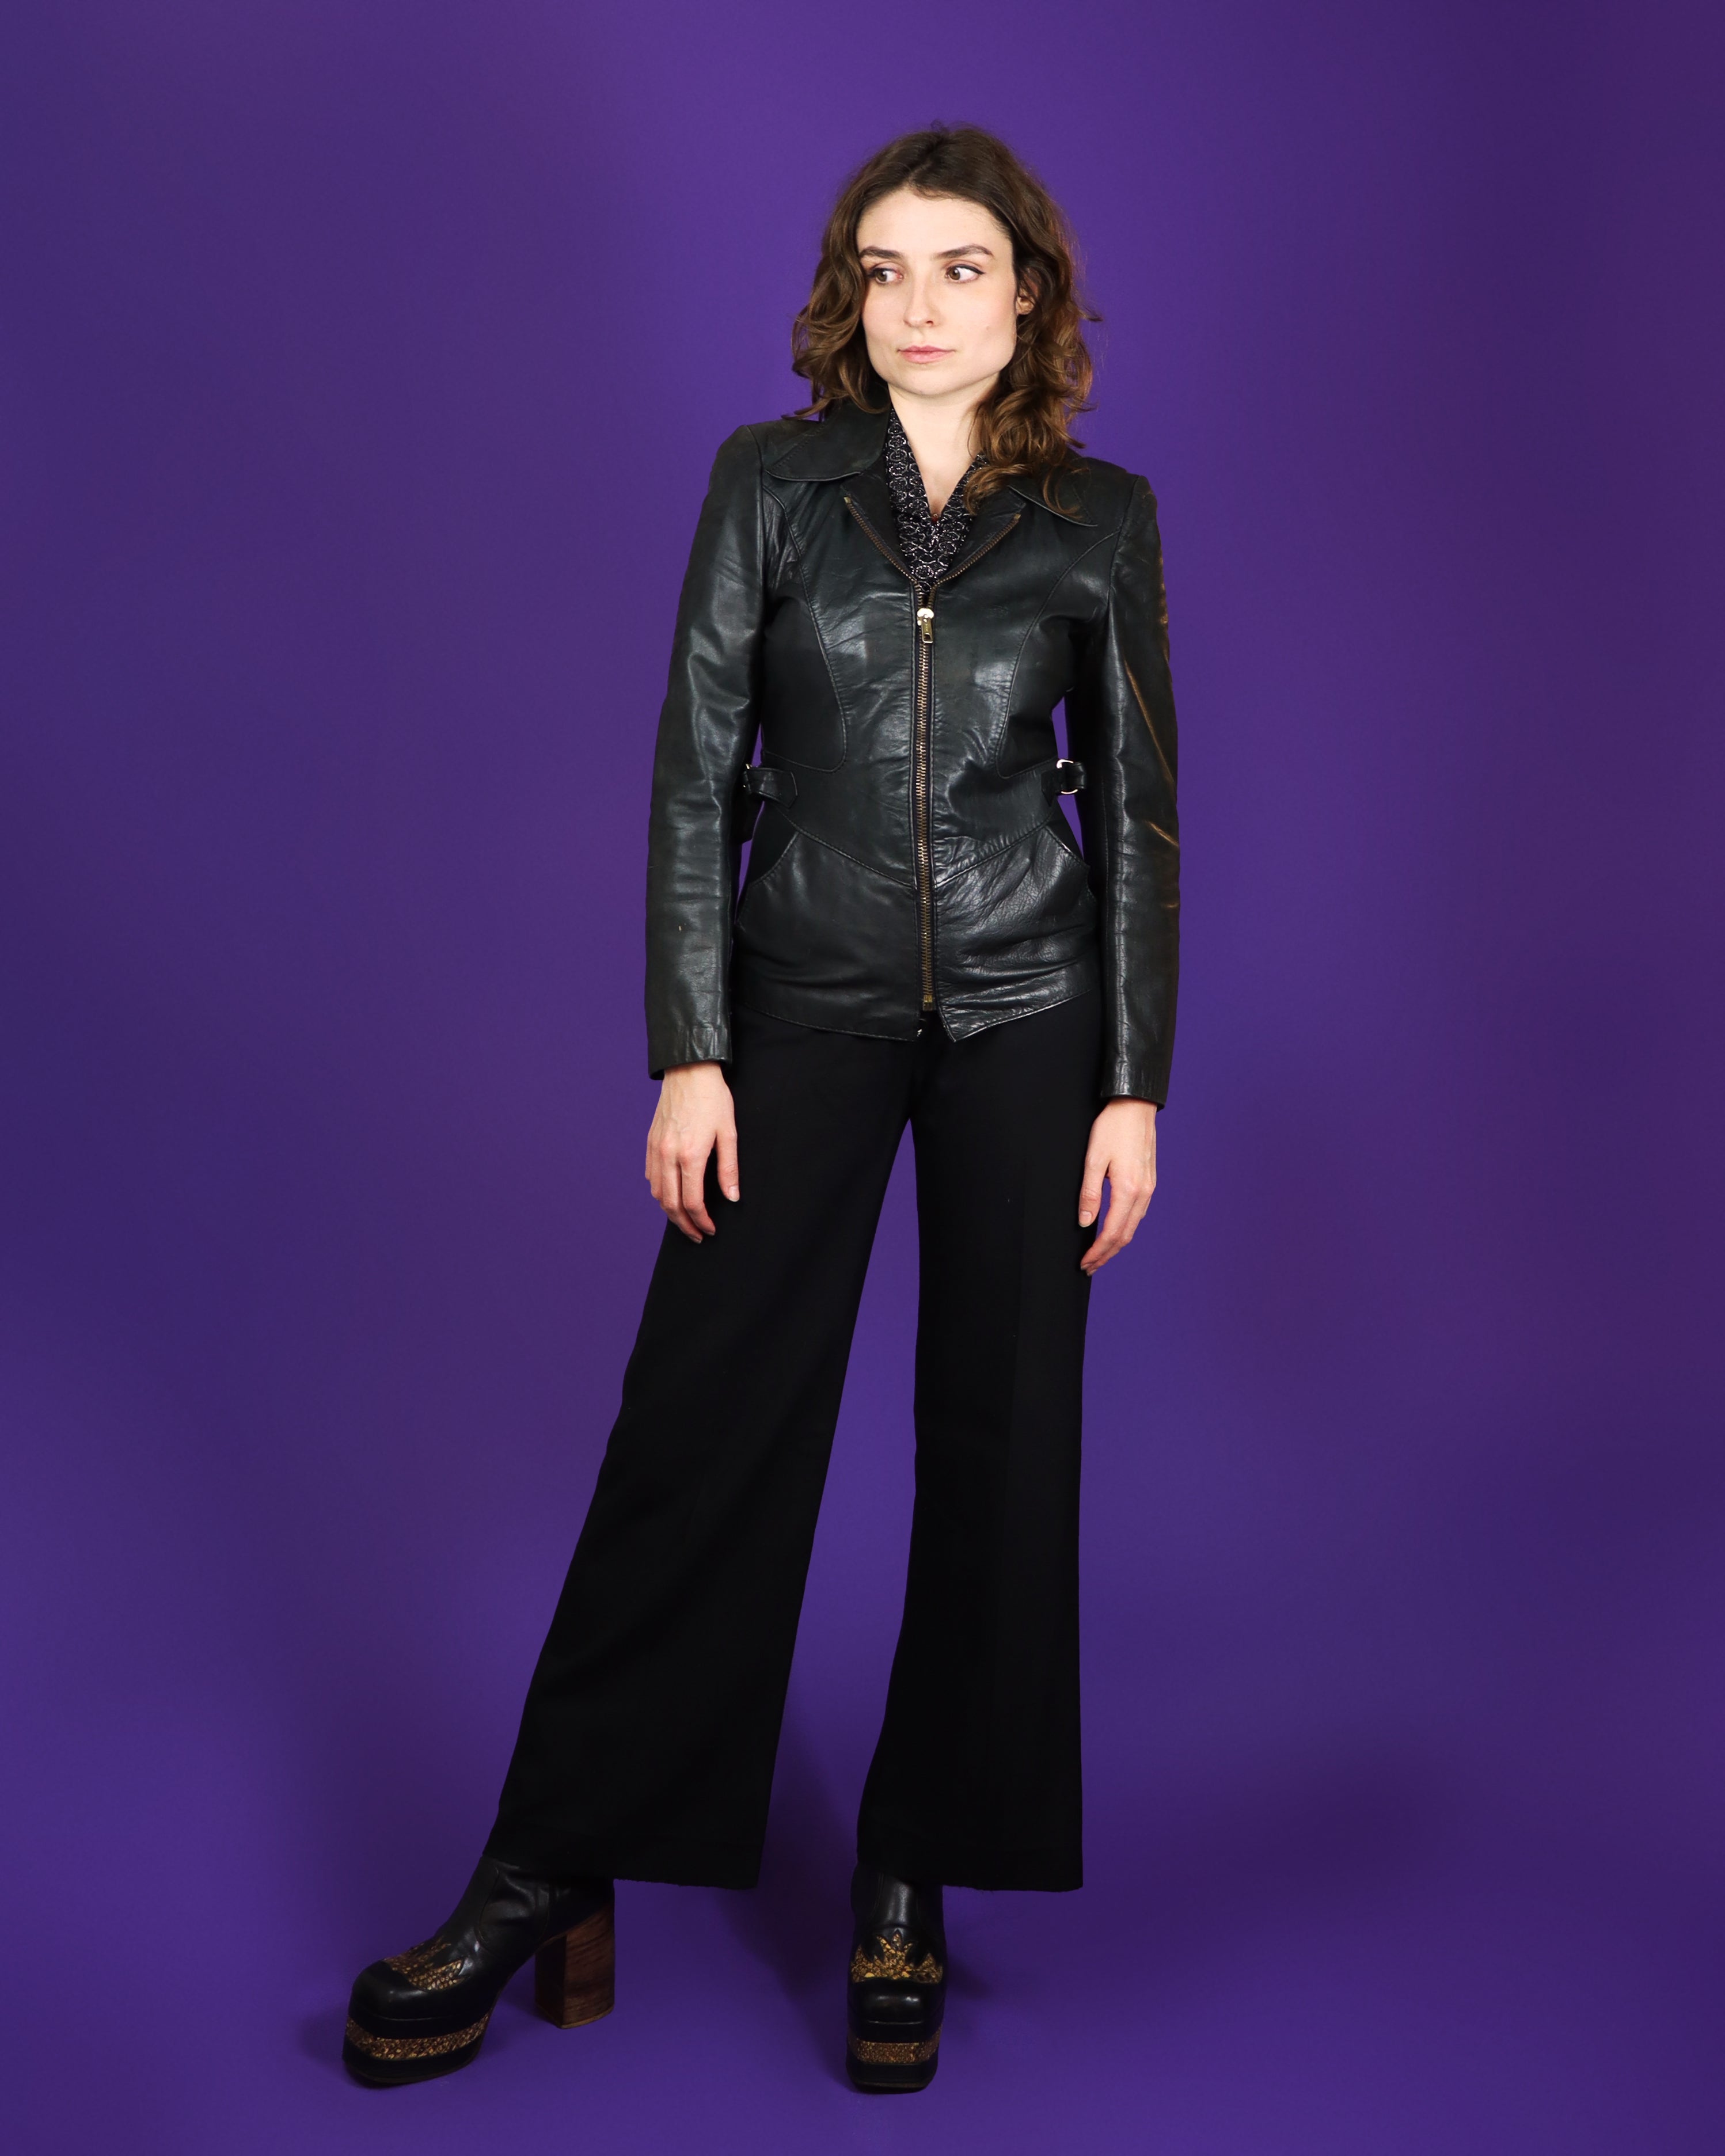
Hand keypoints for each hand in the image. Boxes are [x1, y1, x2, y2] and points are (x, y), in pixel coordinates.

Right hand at [645, 1062, 738, 1240]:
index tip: (710, 1230)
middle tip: (697, 1235)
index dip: (702, 1222)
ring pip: (657, 1193)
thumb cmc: (713, 1099)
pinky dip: (659, 1192)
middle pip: (670, 1204)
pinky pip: (651, 1176)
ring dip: (669, 1211)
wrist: (688, 1070)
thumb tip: (732, 1198)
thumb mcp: (728, 1133)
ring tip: (685, 1219)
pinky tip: (671, 1195)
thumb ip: (729, 1169)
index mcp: (690, 1155)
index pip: (692, 1202)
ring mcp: (656, 1149)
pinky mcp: (650, 1142)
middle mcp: (668, 1155)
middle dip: (684, 1225)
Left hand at [1077, 1098, 1157, 1273]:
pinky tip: (1114, 1229)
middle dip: (1106, 1254)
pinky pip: (1138, 1213)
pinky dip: (1125, 1228)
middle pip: (1125, 1235)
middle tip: (1089, 1265)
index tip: (1084, 1262)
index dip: (1097, 1252)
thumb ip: (1089, 1193)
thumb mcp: (1093, 1159)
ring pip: (1133, 1226)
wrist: (1136, 1106)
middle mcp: (1143, 1193)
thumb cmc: (1112, 1128)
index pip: (1111, 1232)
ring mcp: (1149, 1188)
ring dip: (1115, 1243)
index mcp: (1128, 1190)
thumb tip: (1085, 1222)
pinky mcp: (1149, 1181)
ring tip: (1099, 1253)